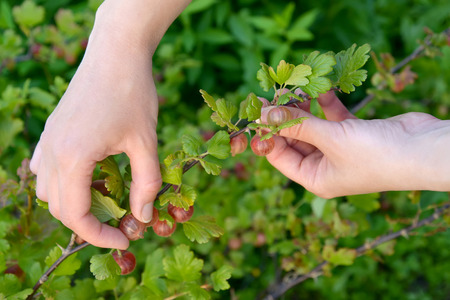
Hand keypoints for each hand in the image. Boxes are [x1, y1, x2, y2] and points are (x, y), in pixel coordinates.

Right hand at [30, 26, 160, 250]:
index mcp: (73, 157)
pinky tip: (88, 177)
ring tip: (107, 200)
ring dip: (75, 203)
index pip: (76, 215)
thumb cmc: (133, 94)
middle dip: (90, 223)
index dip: (99, 236)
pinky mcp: (52, 132)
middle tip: (121, 223)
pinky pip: (45, 169)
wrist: (116, 53)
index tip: (126, 239)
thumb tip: (144, 217)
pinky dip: (64, 183)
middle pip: (59, 207)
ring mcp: (47, 141)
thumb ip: (146, 183)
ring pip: (48, 190)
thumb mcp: (146, 142)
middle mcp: (51, 152)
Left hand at [262, 91, 449, 196]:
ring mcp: (339, 149)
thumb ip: (297, 124)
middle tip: (271, 94)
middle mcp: (324, 166)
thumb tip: (264, 114)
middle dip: (284, 117)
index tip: (255, 111)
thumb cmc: (374, 154)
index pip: (279, 156)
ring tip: (294, 86)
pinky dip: (326, 103)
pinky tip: (320, 88)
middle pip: (294, 139)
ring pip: (312, 126)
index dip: (266, 134)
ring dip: (304, 107)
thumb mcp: (329, 140)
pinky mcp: (353, 133)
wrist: (424, 149)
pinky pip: (332, 117)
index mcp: (315, 178)